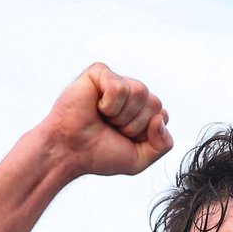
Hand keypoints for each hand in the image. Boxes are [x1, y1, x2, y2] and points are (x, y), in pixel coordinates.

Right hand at [44, 62, 172, 177]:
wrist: (69, 152)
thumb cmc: (99, 154)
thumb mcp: (140, 159)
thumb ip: (162, 145)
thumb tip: (160, 118)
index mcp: (142, 111)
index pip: (163, 116)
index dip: (144, 134)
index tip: (123, 139)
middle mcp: (131, 94)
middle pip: (155, 103)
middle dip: (134, 124)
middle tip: (111, 128)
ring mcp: (116, 81)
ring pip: (140, 92)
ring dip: (121, 115)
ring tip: (104, 117)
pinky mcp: (100, 72)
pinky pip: (119, 87)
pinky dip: (108, 104)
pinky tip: (96, 107)